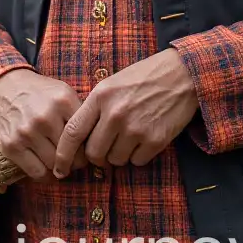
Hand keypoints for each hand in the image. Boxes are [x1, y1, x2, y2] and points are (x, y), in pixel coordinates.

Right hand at [0, 69, 86, 180]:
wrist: (5, 88)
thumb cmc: (39, 94)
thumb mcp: (63, 92)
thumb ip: (79, 112)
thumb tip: (97, 140)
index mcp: (63, 101)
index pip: (86, 135)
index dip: (89, 146)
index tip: (87, 150)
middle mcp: (45, 117)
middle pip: (71, 153)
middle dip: (76, 160)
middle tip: (75, 160)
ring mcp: (27, 132)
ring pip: (55, 165)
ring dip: (60, 168)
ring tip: (61, 163)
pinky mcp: (12, 146)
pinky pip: (36, 173)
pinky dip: (45, 175)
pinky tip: (47, 168)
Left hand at [52, 48, 197, 177]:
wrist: (182, 74)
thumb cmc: (144, 77)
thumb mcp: (112, 83)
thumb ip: (95, 108)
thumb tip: (79, 139)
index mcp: (101, 96)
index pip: (72, 132)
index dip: (63, 155)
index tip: (59, 168)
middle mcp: (115, 114)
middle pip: (93, 153)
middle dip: (97, 154)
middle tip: (107, 145)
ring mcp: (135, 128)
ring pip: (114, 160)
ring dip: (119, 154)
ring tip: (130, 135)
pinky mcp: (155, 140)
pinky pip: (137, 162)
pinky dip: (139, 155)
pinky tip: (145, 137)